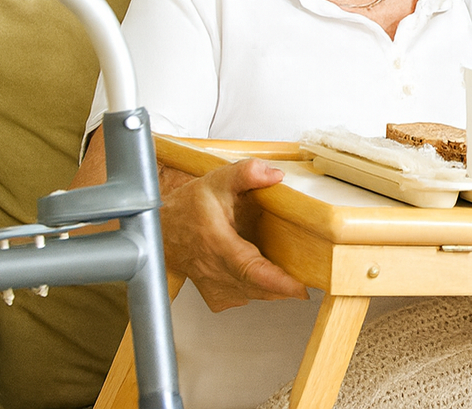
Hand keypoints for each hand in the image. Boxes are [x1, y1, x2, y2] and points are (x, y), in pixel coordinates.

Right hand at [159, 158, 308, 310]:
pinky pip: (246, 297)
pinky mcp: (217, 298)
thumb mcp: (218, 180)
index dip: (278, 283)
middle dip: (287, 284)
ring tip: (286, 267)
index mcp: (218, 244)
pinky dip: (260, 289)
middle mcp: (216, 271)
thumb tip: (275, 175)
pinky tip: (262, 270)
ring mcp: (216, 288)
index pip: (250, 271)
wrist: (163, 230)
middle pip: (259, 288)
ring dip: (274, 285)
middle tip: (308, 272)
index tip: (301, 289)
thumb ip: (246, 173)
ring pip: (255, 295)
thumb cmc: (189, 207)